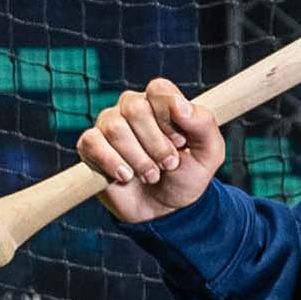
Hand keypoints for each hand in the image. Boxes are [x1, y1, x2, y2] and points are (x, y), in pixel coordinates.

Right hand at [77, 77, 225, 222]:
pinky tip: (126, 177)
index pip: (158, 89)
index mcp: (160, 102)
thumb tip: (179, 105)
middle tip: (169, 164)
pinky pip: (92, 142)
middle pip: (135, 108)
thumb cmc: (186, 176)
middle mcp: (132, 107)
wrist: (165, 210)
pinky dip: (112, 163)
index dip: (169, 117)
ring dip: (138, 159)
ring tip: (151, 176)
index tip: (181, 143)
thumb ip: (203, 124)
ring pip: (115, 128)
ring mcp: (109, 124)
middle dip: (156, 144)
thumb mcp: (209, 153)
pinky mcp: (90, 145)